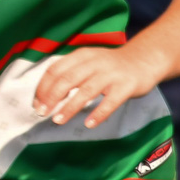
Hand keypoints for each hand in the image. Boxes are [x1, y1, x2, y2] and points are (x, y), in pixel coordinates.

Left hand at [32, 44, 163, 127]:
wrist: (144, 60)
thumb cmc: (108, 66)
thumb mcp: (87, 62)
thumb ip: (68, 74)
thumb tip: (45, 97)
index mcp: (81, 56)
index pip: (55, 70)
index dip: (43, 87)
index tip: (36, 103)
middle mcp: (94, 62)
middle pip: (67, 79)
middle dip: (52, 97)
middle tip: (42, 113)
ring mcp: (111, 74)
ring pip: (87, 91)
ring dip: (70, 107)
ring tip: (58, 120)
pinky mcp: (126, 86)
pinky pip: (111, 102)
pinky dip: (99, 113)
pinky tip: (89, 124)